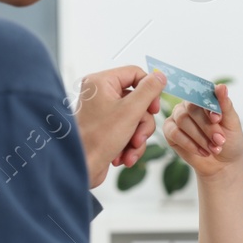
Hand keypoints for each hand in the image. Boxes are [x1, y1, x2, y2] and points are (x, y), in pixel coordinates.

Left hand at [75, 65, 166, 187]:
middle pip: (138, 100)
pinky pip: (128, 130)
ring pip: (136, 118)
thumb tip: (160, 76)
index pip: (135, 74)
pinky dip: (129, 145)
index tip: (154, 108)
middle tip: (138, 137)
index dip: (149, 91)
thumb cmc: (98, 139)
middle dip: (142, 123)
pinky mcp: (106, 128)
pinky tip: (123, 157)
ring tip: (129, 151)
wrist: (81, 168)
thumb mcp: (131, 111)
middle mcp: (101, 94)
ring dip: (137, 137)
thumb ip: (148, 91)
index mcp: (101, 82)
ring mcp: (103, 112)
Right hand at [162, 84, 242, 181]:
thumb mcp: (232, 122)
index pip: (202, 95)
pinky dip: (190, 144)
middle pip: (191, 108)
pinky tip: (202, 152)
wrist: (223, 163)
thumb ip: (225, 104)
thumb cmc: (229, 140)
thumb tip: (221, 86)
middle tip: (220, 140)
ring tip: (213, 149)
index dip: (208, 107)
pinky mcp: (170, 132)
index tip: (218, 119)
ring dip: (200, 137)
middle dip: (207, 126)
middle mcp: (188, 105)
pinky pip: (174, 133)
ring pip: (182, 120)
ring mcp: (177, 118)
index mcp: (204, 98)